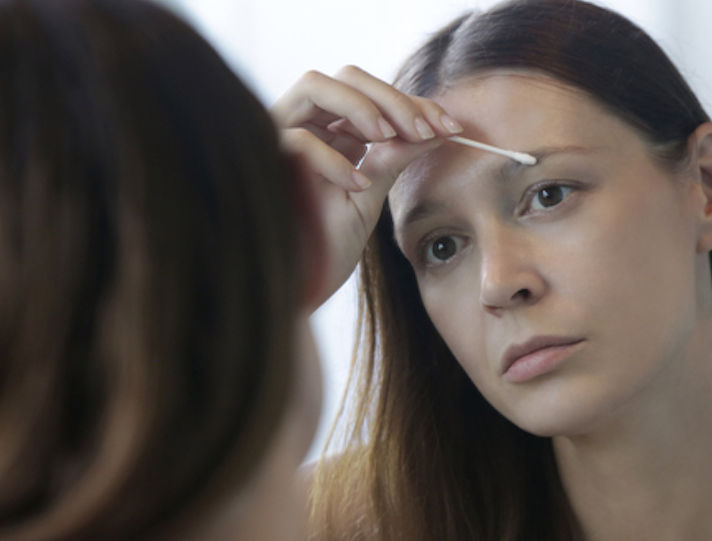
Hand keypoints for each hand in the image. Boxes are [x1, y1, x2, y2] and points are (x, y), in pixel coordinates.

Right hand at [270, 66, 462, 306]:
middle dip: (393, 99)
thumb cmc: (326, 247)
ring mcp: (276, 137)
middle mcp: (301, 125)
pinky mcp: (260, 160)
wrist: (296, 291)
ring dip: (362, 107)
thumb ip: (394, 158)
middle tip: (427, 130)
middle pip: (346, 77)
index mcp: (328, 131)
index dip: (412, 103)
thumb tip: (439, 130)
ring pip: (315, 85)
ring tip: (391, 138)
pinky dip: (333, 159)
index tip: (450, 127)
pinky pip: (298, 141)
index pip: (370, 94)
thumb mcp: (369, 197)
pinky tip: (358, 186)